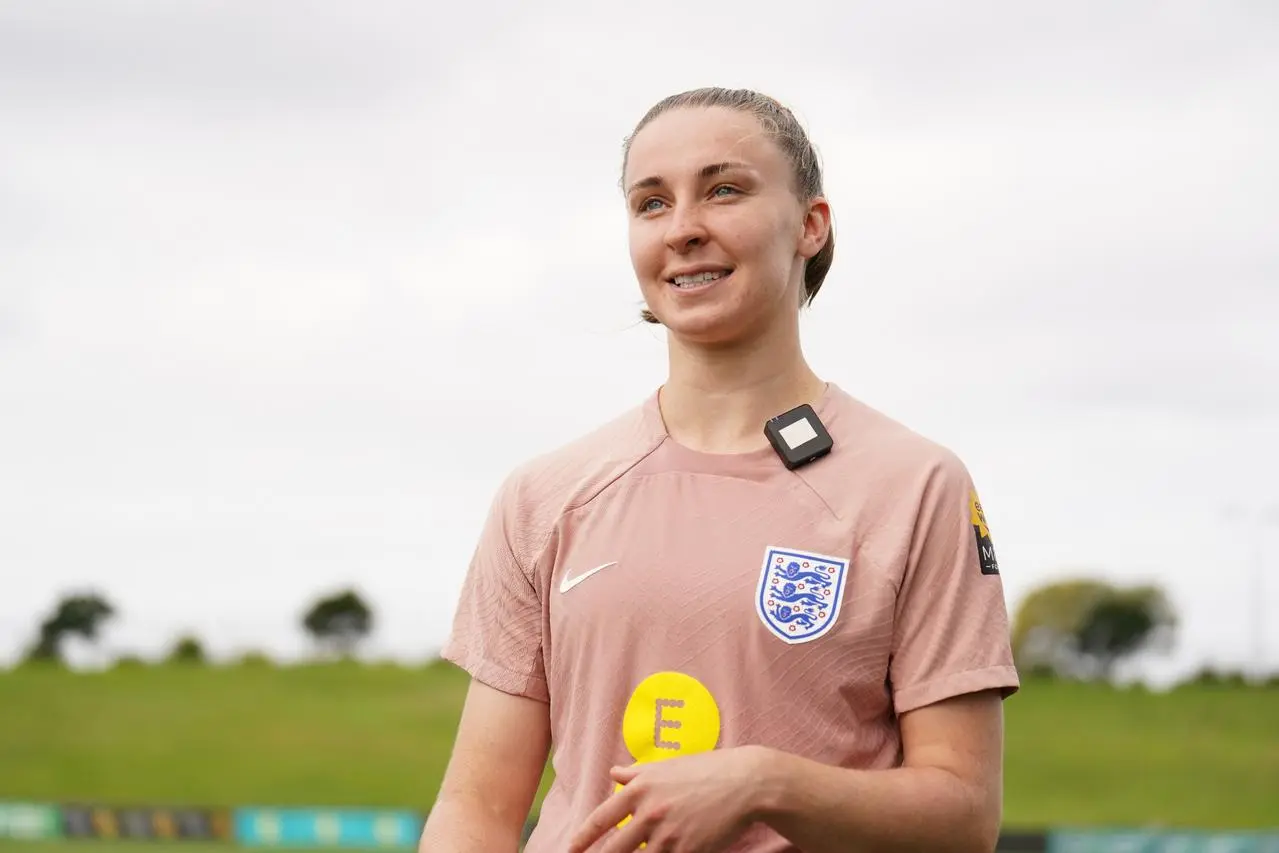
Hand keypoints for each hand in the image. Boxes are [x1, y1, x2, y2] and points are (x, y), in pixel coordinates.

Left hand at [567, 745, 769, 852]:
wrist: (744, 782)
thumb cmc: (705, 770)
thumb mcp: (666, 766)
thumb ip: (636, 773)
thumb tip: (614, 774)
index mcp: (639, 788)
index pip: (601, 819)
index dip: (582, 838)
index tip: (570, 849)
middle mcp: (649, 813)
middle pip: (614, 850)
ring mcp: (668, 835)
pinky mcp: (688, 852)